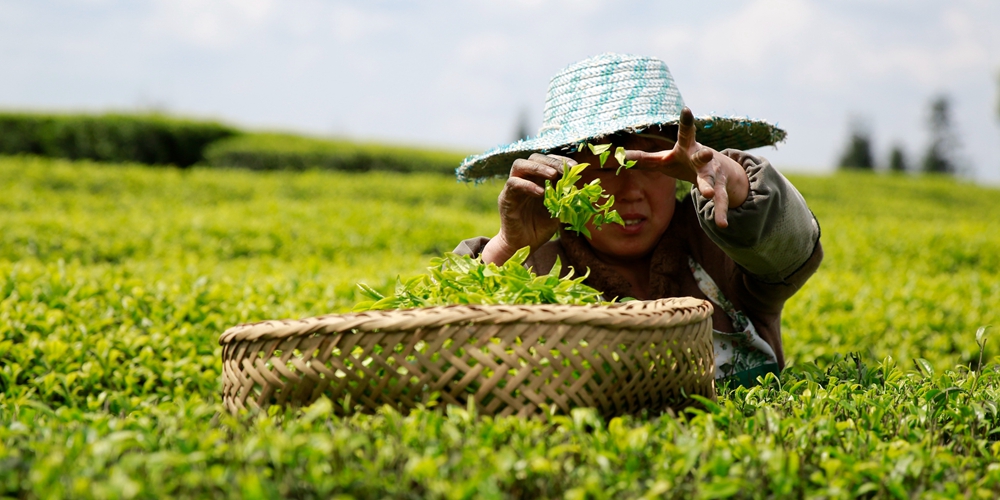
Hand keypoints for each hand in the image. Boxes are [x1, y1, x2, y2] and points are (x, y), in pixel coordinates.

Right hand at [480, 153, 572, 263]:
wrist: (523, 246)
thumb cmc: (540, 227)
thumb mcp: (557, 210)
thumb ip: (564, 197)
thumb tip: (578, 185)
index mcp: (538, 179)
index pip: (548, 161)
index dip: (561, 161)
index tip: (576, 167)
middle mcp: (525, 179)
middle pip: (534, 158)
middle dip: (551, 161)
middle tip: (566, 169)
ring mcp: (513, 187)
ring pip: (520, 165)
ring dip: (538, 167)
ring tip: (553, 175)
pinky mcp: (505, 198)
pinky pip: (513, 184)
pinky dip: (527, 185)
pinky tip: (540, 193)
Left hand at [624, 107, 749, 227]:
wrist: (719, 170)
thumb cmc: (684, 161)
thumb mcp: (664, 160)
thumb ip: (645, 159)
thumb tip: (621, 156)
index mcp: (688, 148)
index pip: (686, 133)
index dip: (686, 122)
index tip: (686, 109)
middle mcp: (702, 159)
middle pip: (702, 157)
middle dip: (703, 156)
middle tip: (705, 153)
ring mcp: (713, 174)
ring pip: (711, 180)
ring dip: (708, 186)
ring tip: (707, 193)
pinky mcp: (720, 189)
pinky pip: (720, 202)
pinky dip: (721, 213)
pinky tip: (722, 224)